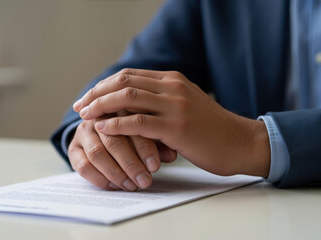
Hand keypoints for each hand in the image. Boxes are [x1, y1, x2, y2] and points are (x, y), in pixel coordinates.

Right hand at [68, 113, 176, 190]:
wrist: (107, 131)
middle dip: (131, 164)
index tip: (155, 166)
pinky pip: (82, 166)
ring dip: (116, 173)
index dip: (144, 147)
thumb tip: (171, 155)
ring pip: (97, 153)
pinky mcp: (73, 147)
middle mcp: (100, 116)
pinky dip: (100, 178)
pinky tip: (115, 186)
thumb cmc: (138, 132)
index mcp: (121, 107)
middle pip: (114, 140)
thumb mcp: (152, 134)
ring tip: (132, 186)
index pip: (131, 125)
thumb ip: (161, 142)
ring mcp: (84, 131)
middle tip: (145, 181)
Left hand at [74, 69, 270, 176]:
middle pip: (124, 82)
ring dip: (101, 105)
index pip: (129, 75)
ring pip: (128, 97)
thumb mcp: (187, 106)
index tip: (88, 97)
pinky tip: (102, 128)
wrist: (240, 143)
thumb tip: (131, 110)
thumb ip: (163, 102)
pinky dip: (117, 124)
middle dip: (97, 93)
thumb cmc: (212, 130)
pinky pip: (139, 122)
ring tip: (84, 115)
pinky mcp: (177, 127)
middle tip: (80, 105)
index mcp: (173, 80)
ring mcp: (175, 105)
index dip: (104, 85)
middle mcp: (173, 87)